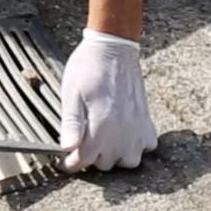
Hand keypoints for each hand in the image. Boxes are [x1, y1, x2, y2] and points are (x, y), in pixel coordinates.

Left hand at [59, 29, 157, 171]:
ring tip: (104, 140)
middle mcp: (122, 131)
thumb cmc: (89, 66)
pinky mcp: (147, 119)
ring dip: (115, 155)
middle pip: (105, 164)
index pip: (83, 161)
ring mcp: (138, 126)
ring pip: (128, 160)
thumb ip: (71, 124)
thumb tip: (67, 149)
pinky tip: (124, 133)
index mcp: (100, 126)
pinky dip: (136, 145)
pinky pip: (147, 146)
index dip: (70, 163)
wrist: (114, 47)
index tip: (64, 161)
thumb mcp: (71, 93)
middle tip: (83, 140)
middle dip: (91, 156)